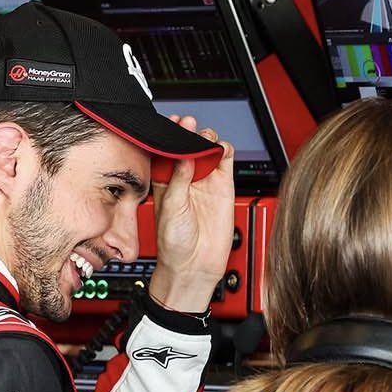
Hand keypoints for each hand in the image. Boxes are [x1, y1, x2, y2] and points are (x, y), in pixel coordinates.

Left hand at [149, 117, 234, 313]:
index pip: (166, 149)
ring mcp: (204, 181)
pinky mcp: (223, 187)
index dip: (168, 134)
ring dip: (207, 137)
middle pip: (188, 144)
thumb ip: (179, 180)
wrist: (194, 267)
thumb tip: (185, 156)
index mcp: (165, 181)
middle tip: (188, 126)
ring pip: (207, 147)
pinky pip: (226, 160)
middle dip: (188, 131)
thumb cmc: (174, 244)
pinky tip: (220, 150)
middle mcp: (184, 178)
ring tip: (204, 139)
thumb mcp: (171, 209)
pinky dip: (225, 149)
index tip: (170, 124)